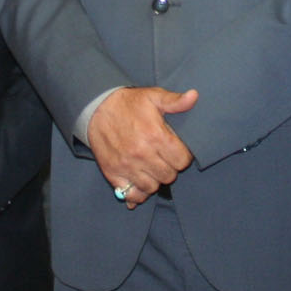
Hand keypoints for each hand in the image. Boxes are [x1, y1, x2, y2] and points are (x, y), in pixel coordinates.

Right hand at [88, 86, 196, 207]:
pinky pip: (132, 194)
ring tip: (152, 167)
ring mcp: (126, 166)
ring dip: (155, 179)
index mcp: (155, 135)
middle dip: (170, 167)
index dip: (183, 156)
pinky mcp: (113, 174)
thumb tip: (194, 96)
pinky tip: (140, 180)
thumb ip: (175, 101)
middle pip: (169, 176)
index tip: (177, 151)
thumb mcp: (153, 96)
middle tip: (164, 158)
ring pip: (152, 187)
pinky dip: (138, 192)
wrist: (97, 108)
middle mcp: (141, 154)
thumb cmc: (129, 104)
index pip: (182, 160)